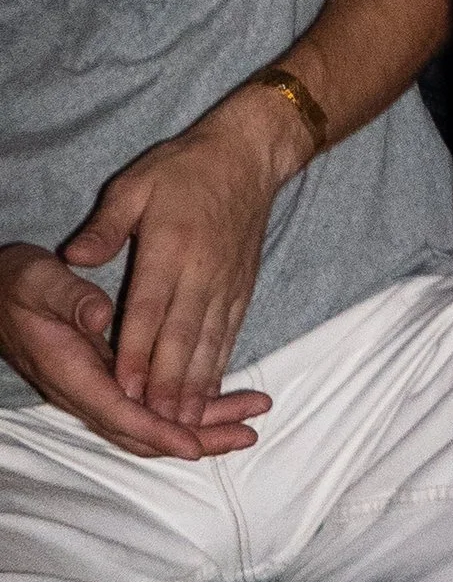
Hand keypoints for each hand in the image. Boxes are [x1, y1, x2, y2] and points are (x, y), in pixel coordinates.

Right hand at [0, 238, 271, 457]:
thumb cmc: (18, 283)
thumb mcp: (40, 280)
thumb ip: (70, 297)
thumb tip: (101, 312)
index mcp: (70, 373)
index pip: (119, 414)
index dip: (158, 430)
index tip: (194, 443)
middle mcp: (84, 392)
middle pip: (143, 432)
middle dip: (196, 438)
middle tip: (248, 433)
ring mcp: (96, 390)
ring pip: (151, 424)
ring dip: (199, 427)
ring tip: (248, 423)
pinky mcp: (107, 382)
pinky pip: (148, 408)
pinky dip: (184, 413)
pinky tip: (220, 406)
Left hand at [58, 86, 306, 429]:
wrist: (248, 157)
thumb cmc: (185, 168)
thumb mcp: (135, 184)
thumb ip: (106, 224)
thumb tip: (75, 256)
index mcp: (170, 248)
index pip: (150, 310)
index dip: (137, 352)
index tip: (126, 388)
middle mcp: (202, 272)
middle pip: (183, 338)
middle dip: (170, 384)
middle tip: (157, 423)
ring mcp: (226, 283)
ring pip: (210, 342)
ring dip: (198, 384)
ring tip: (185, 421)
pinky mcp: (242, 287)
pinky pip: (230, 333)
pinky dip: (220, 365)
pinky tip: (211, 390)